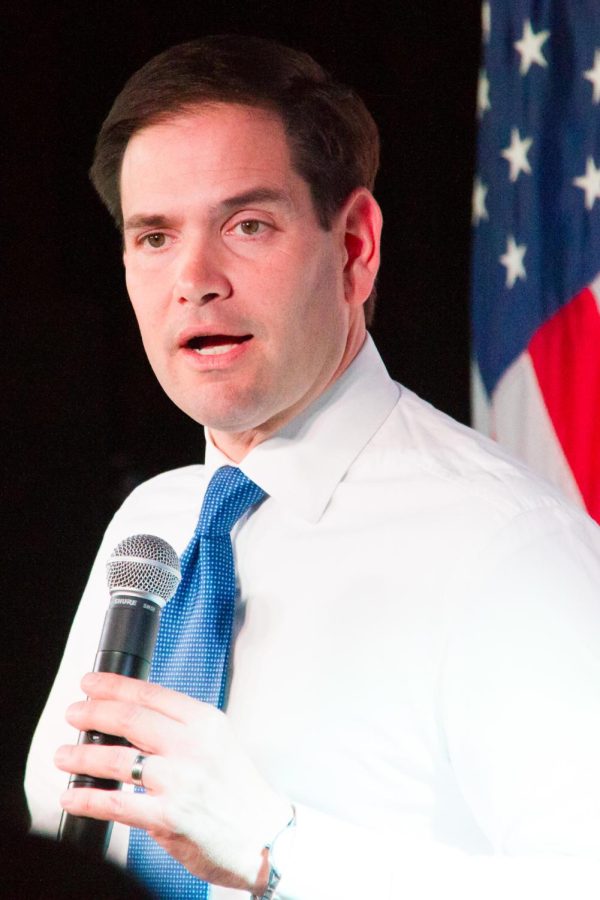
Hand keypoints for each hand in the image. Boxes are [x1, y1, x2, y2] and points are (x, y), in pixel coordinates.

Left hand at [54, 672, 291, 891]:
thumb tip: (136, 717)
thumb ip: (182, 728)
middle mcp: (192, 746)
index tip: (91, 683)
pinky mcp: (169, 816)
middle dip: (93, 712)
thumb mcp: (219, 742)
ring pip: (118, 758)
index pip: (151, 694)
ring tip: (64, 755)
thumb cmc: (239, 789)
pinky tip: (73, 796)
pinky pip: (117, 803)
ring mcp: (179, 780)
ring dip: (83, 756)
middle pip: (130, 718)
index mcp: (205, 722)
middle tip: (73, 713)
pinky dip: (89, 799)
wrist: (264, 834)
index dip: (114, 686)